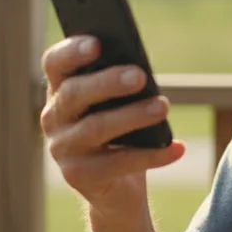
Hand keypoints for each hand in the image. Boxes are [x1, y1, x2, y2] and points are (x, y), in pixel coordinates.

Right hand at [40, 36, 185, 206]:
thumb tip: (141, 72)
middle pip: (75, 93)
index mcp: (60, 90)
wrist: (116, 188)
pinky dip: (152, 155)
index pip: (55, 63)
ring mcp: (62, 149)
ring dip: (133, 115)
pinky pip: (118, 163)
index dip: (72, 51)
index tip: (97, 43)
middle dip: (108, 82)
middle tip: (140, 76)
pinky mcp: (79, 176)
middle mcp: (53, 117)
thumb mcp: (118, 105)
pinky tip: (178, 147)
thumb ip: (122, 85)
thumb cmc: (121, 133)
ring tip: (163, 106)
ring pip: (96, 127)